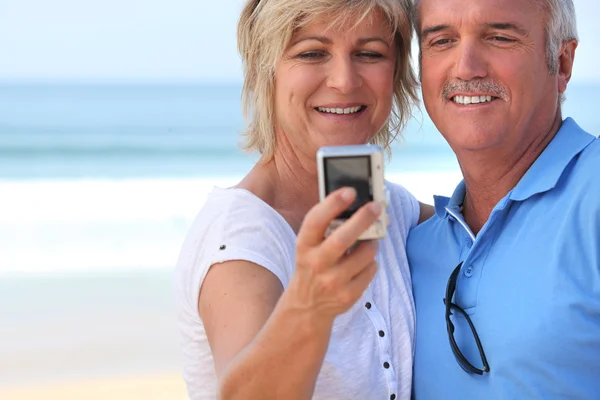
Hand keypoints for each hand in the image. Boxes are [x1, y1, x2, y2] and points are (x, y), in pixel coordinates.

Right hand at [288, 187, 381, 320]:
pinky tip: (360, 264)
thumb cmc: (312, 265)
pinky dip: (370, 262)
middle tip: (376, 207)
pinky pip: (371, 268)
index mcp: (304, 246)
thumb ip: (326, 227)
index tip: (350, 191)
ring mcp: (333, 281)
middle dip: (363, 219)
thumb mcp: (309, 246)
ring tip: (367, 242)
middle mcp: (316, 263)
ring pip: (366, 253)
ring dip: (371, 243)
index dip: (332, 204)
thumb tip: (356, 204)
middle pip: (344, 237)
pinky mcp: (349, 294)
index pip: (316, 221)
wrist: (307, 305)